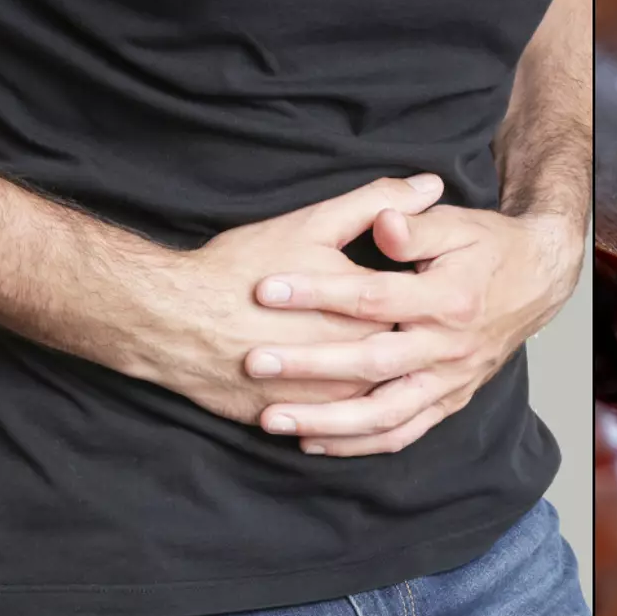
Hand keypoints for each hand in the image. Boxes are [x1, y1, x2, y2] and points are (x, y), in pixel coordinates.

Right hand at [127, 175, 445, 423]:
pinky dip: (357, 421)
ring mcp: (326, 399)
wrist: (171, 318)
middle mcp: (355, 362)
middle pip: (408, 360)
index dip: (439, 302)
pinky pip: (341, 431)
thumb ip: (379, 203)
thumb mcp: (315, 224)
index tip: (445, 293)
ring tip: (406, 370)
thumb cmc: (243, 267)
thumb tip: (432, 184)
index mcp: (369, 311)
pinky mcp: (297, 420)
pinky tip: (363, 402)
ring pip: (381, 401)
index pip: (425, 311)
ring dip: (396, 388)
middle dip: (425, 348)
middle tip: (436, 335)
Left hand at [246, 205, 584, 455]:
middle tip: (254, 361)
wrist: (540, 281)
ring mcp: (449, 380)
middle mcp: (450, 347)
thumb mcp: (458, 223)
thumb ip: (416, 226)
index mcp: (449, 298)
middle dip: (307, 365)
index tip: (266, 288)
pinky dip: (357, 444)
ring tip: (271, 419)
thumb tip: (382, 223)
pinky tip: (313, 441)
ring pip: (383, 414)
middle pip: (370, 363)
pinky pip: (401, 433)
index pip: (372, 298)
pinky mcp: (449, 400)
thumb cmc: (490, 248)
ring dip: (325, 422)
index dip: (317, 292)